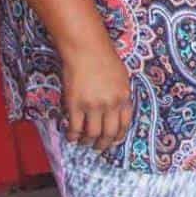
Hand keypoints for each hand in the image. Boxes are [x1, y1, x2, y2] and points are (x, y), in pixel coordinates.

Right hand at [61, 38, 132, 152]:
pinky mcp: (75, 105)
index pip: (124, 124)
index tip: (113, 141)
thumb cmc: (105, 59)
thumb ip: (121, 94)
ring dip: (87, 141)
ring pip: (91, 134)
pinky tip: (71, 137)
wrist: (87, 49)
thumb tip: (118, 111)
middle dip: (103, 144)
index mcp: (124, 96)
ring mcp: (92, 106)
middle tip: (98, 147)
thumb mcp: (122, 77)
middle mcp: (110, 104)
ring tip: (84, 142)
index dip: (118, 136)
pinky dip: (73, 136)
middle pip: (108, 133)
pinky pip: (74, 128)